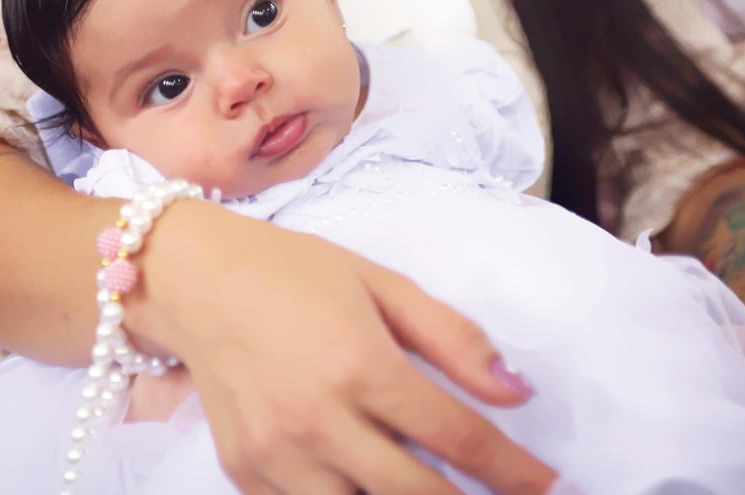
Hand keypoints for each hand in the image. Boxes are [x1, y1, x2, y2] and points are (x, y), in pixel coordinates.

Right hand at [129, 201, 556, 494]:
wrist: (193, 280)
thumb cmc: (292, 271)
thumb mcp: (379, 283)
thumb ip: (452, 338)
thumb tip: (517, 392)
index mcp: (359, 364)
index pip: (459, 439)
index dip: (515, 472)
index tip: (550, 487)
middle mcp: (317, 419)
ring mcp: (276, 455)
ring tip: (431, 488)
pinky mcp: (245, 473)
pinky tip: (363, 482)